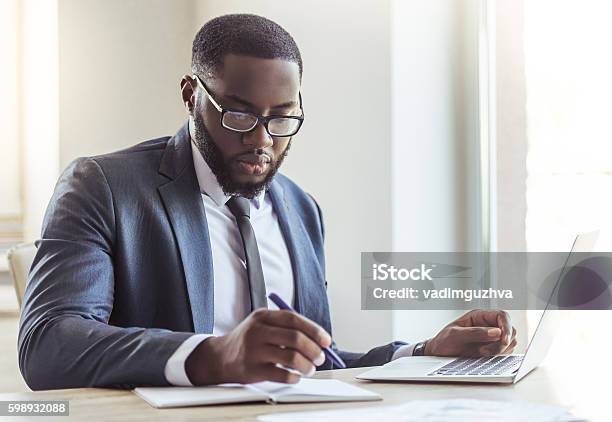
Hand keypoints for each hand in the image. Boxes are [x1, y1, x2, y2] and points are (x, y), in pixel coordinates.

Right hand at [185, 309, 330, 384]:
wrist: (220, 357)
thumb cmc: (249, 340)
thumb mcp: (262, 324)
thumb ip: (286, 327)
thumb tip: (318, 340)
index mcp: (262, 316)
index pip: (294, 319)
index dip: (313, 329)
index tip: (326, 340)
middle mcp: (257, 331)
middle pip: (295, 338)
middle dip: (313, 349)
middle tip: (320, 357)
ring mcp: (254, 351)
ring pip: (291, 357)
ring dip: (307, 365)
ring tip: (310, 369)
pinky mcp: (252, 370)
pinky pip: (281, 374)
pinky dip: (294, 377)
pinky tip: (295, 376)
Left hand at [425, 310, 516, 356]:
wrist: (439, 354)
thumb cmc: (444, 341)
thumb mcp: (455, 335)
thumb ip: (475, 332)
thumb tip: (496, 332)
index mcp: (479, 316)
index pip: (502, 316)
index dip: (506, 327)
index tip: (503, 340)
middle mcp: (488, 325)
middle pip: (510, 330)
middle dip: (503, 342)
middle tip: (486, 350)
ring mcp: (491, 338)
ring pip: (510, 342)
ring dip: (501, 350)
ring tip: (482, 353)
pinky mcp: (492, 349)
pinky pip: (506, 352)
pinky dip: (500, 355)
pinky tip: (485, 356)